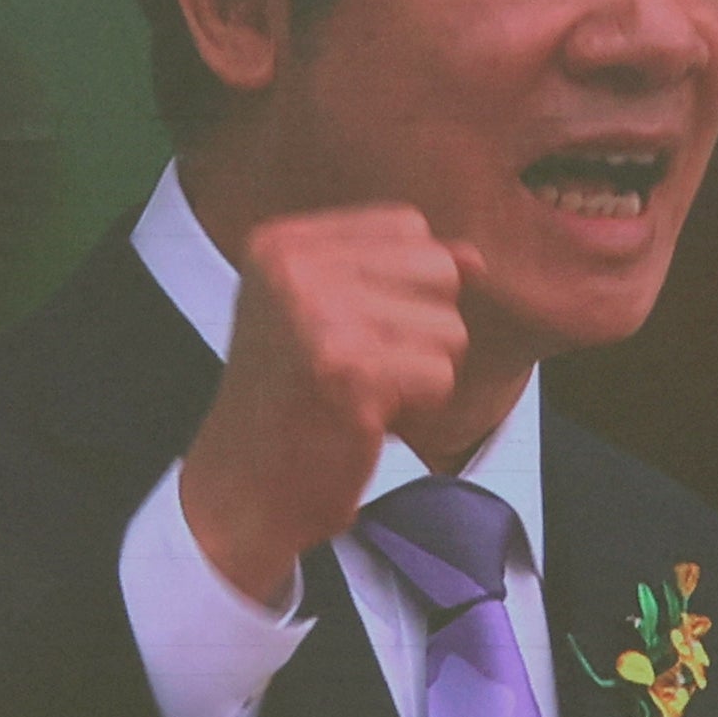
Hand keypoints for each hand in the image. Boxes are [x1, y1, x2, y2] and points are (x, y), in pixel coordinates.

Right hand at [175, 205, 488, 608]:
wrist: (242, 490)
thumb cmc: (292, 403)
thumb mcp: (329, 314)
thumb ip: (399, 275)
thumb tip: (475, 258)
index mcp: (281, 243)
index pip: (406, 226)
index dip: (409, 284)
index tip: (358, 330)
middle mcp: (294, 268)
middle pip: (436, 269)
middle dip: (423, 328)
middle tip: (365, 367)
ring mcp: (319, 317)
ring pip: (448, 326)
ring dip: (422, 373)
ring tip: (364, 394)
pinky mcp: (349, 373)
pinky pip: (440, 376)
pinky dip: (418, 408)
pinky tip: (369, 419)